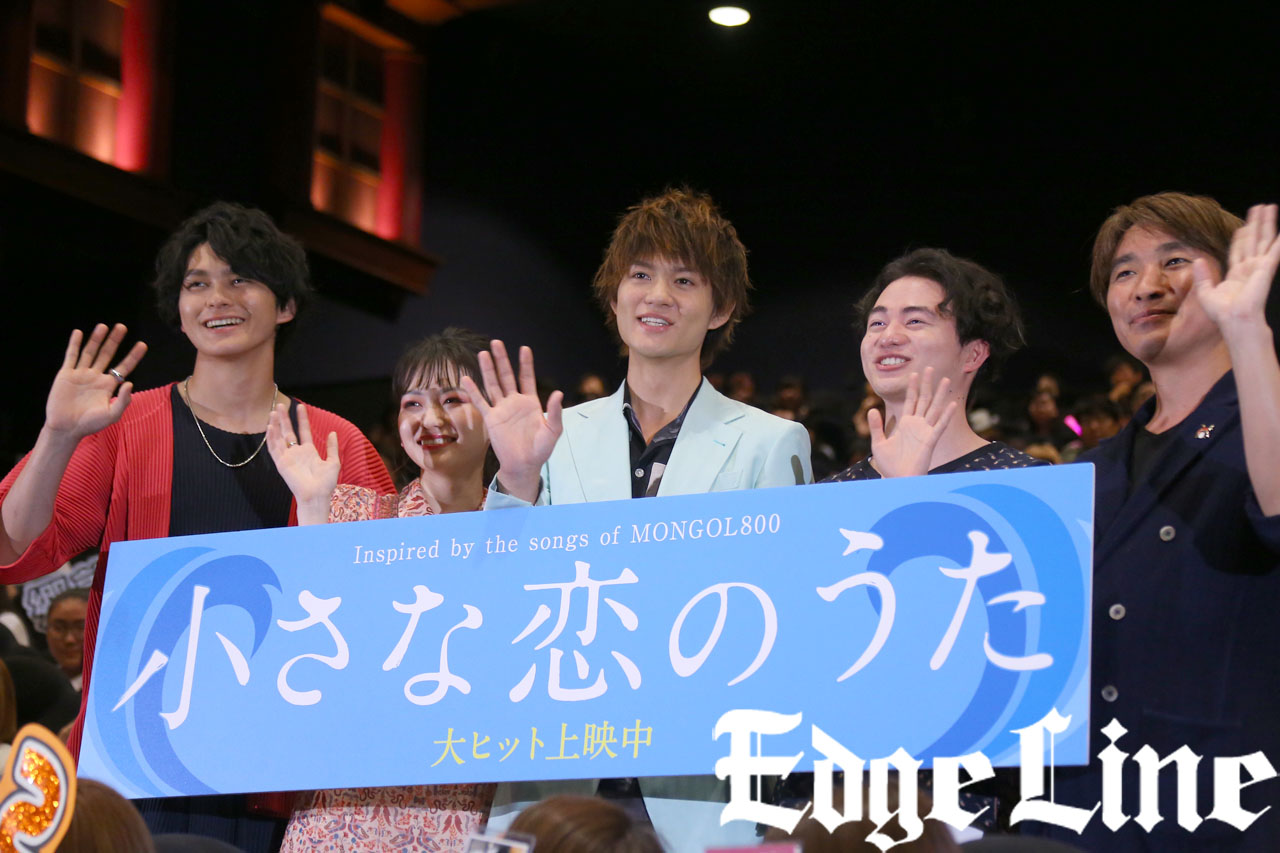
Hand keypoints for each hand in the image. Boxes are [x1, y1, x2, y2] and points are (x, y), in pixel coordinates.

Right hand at [45, 324, 147, 439]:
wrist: (66, 428)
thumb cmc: (90, 424)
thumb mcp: (112, 415)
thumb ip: (123, 401)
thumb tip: (130, 383)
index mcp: (109, 385)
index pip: (124, 366)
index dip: (133, 356)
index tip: (143, 344)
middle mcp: (96, 377)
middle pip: (107, 354)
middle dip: (115, 341)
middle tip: (122, 327)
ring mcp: (81, 374)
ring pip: (90, 352)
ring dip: (96, 339)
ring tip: (104, 326)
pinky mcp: (66, 375)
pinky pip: (71, 356)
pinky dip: (74, 344)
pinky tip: (79, 332)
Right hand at [266, 403, 339, 523]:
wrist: (317, 495)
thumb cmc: (326, 483)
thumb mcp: (333, 462)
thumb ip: (332, 447)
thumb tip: (332, 432)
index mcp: (308, 451)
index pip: (303, 431)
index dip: (302, 419)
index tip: (300, 406)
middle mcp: (296, 453)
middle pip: (288, 432)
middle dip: (284, 418)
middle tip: (280, 405)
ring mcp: (288, 458)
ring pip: (279, 438)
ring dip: (276, 425)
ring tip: (273, 412)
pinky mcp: (281, 464)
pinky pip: (274, 449)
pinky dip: (271, 439)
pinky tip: (270, 427)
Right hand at [459, 340, 562, 501]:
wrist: (524, 464)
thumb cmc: (541, 449)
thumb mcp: (553, 430)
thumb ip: (555, 411)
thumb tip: (558, 393)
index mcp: (530, 402)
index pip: (527, 378)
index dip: (526, 364)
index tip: (524, 348)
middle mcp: (514, 402)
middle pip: (507, 376)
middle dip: (502, 360)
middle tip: (496, 343)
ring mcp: (501, 409)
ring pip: (493, 385)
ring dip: (488, 370)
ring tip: (483, 353)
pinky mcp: (491, 419)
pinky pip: (481, 402)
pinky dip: (473, 391)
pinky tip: (466, 379)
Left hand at [867, 367, 956, 477]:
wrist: (898, 479)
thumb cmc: (890, 465)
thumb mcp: (878, 443)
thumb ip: (876, 426)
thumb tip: (872, 409)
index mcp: (905, 424)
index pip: (910, 401)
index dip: (912, 387)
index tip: (914, 373)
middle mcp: (917, 425)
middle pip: (923, 400)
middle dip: (926, 384)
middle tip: (929, 368)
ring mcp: (925, 431)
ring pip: (934, 408)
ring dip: (939, 394)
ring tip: (945, 380)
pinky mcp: (930, 440)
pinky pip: (940, 425)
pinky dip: (946, 415)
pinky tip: (952, 404)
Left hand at [1195, 203, 1279, 331]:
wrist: (1233, 320)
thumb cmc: (1221, 313)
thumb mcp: (1205, 293)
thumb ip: (1202, 276)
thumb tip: (1196, 260)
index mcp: (1236, 275)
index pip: (1239, 250)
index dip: (1241, 237)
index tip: (1242, 225)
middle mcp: (1249, 269)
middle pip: (1254, 240)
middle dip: (1257, 224)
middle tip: (1260, 207)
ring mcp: (1258, 267)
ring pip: (1264, 240)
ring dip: (1267, 223)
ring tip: (1270, 208)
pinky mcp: (1265, 268)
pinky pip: (1275, 250)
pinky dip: (1279, 240)